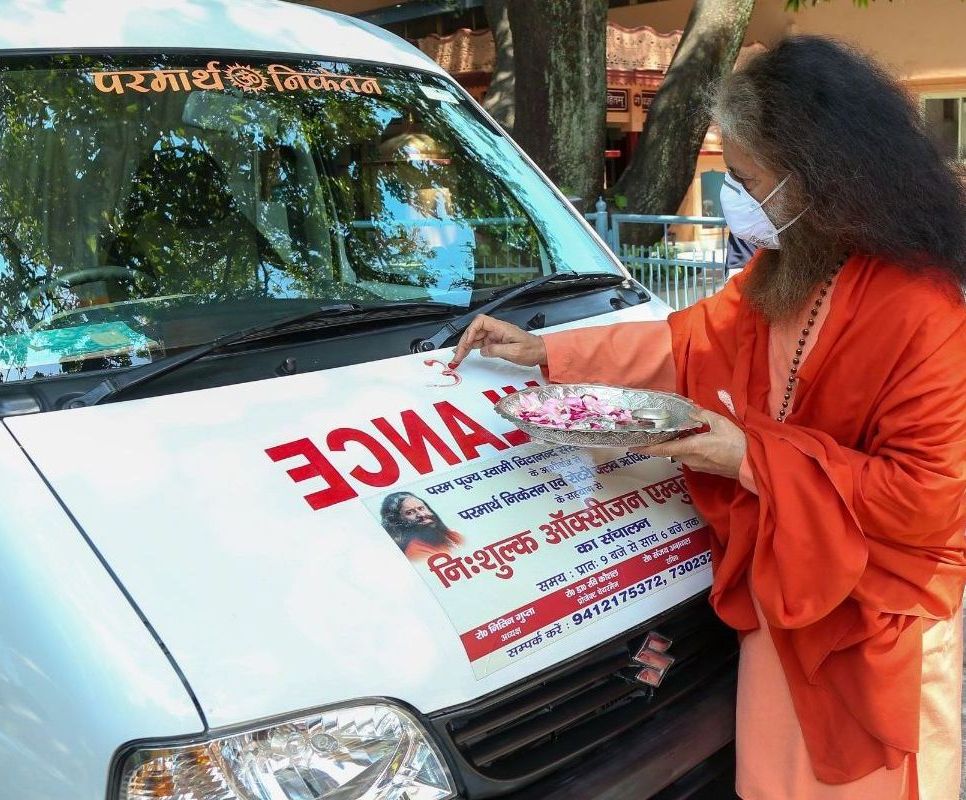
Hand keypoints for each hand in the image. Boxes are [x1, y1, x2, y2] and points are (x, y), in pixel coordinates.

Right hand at [450, 314, 546, 367]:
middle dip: (464, 341)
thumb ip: (496, 350)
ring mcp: (495, 335)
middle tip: (458, 355)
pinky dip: (471, 348)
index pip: (480, 322)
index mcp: (501, 328)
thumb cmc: (532, 349)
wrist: (540, 352)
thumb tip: (482, 351)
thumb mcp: (514, 352)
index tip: (467, 343)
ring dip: (465, 346)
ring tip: (458, 357)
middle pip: (475, 330)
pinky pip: (480, 343)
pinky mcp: (496, 342)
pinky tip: (465, 353)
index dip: (471, 331)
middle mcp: (497, 329)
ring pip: (475, 337)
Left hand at [632, 408, 746, 478]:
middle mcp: (690, 459)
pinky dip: (686, 446)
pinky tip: (691, 436)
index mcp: (691, 448)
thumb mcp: (719, 423)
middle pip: (669, 450)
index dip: (646, 448)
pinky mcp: (705, 467)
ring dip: (676, 443)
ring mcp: (697, 465)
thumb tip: (691, 410)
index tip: (632, 447)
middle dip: (661, 441)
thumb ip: (702, 415)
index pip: (662, 449)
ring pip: (680, 453)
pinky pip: (690, 456)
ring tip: (674, 429)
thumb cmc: (737, 443)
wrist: (753, 464)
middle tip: (654, 430)